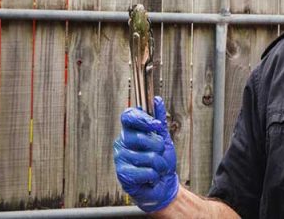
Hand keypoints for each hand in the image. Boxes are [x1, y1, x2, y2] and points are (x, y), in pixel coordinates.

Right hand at [114, 96, 179, 211]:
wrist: (163, 183)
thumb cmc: (161, 160)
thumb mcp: (164, 137)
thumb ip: (159, 120)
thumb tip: (157, 99)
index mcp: (130, 130)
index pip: (128, 116)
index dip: (143, 118)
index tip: (157, 125)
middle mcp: (121, 142)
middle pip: (140, 136)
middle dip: (157, 145)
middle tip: (160, 151)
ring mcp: (120, 158)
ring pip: (146, 156)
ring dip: (159, 163)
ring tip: (157, 166)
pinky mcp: (122, 174)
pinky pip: (146, 171)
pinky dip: (154, 174)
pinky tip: (151, 176)